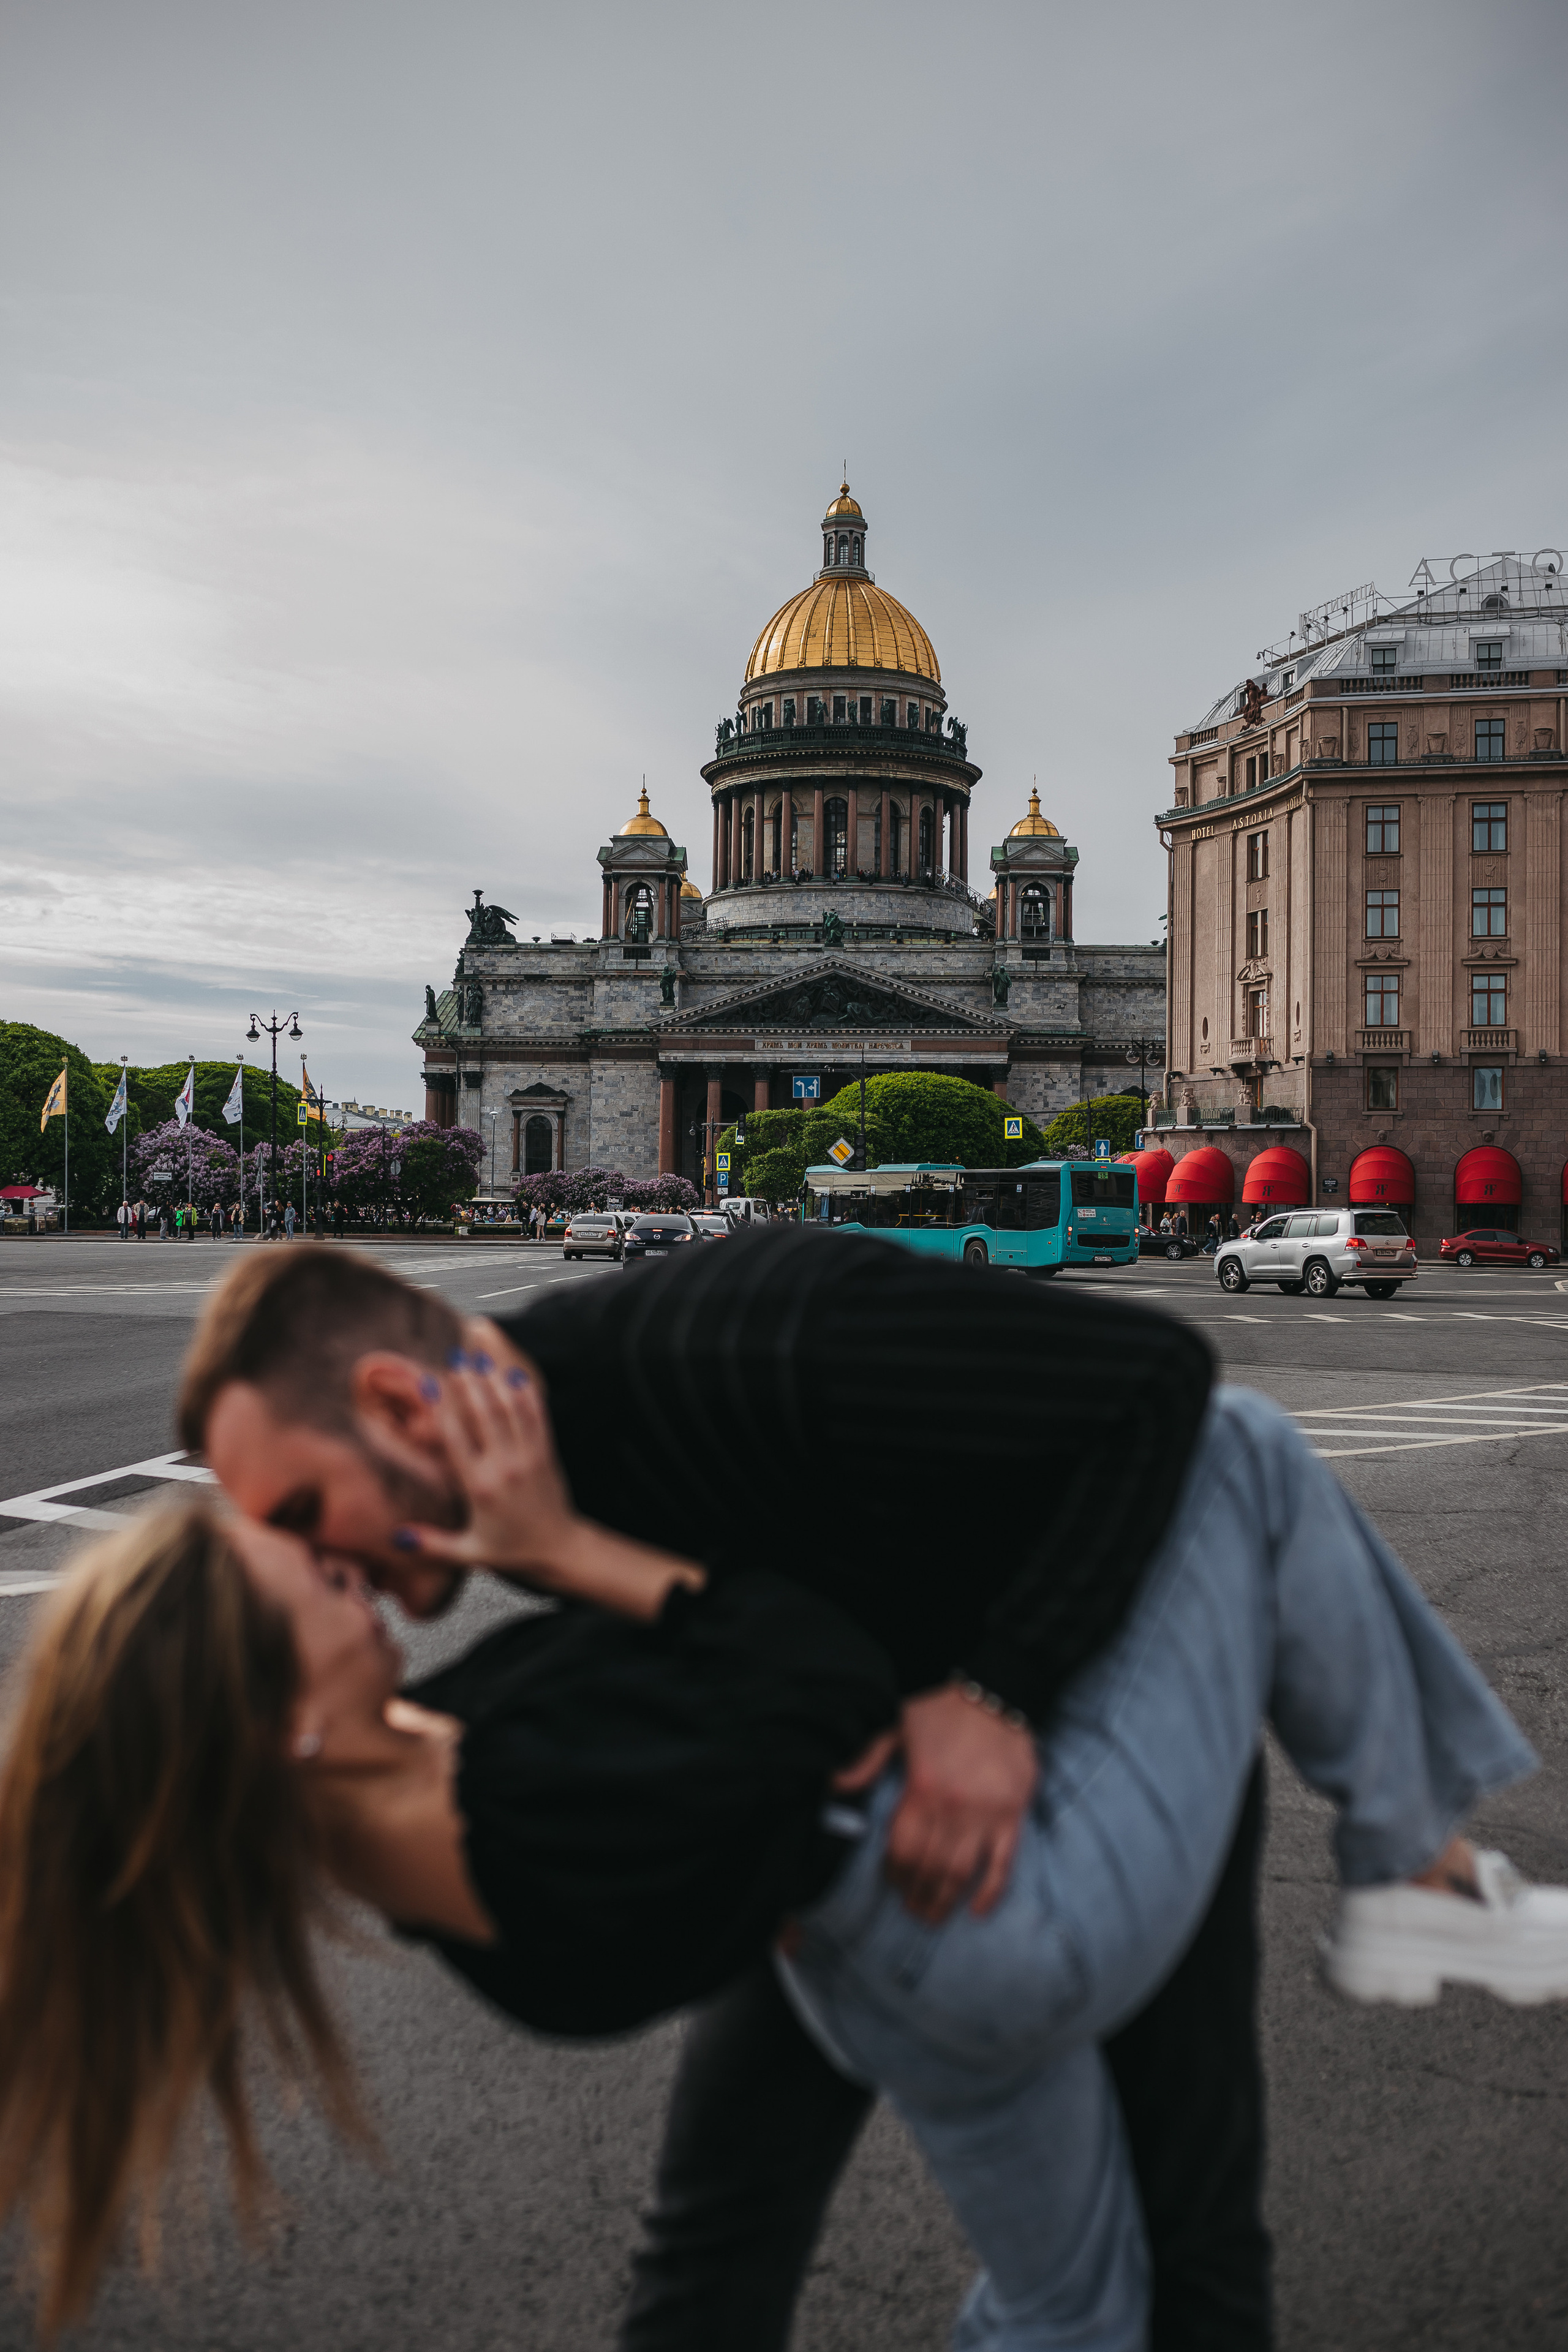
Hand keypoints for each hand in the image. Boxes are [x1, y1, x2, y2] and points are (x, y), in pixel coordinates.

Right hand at [392, 1321, 703, 1619]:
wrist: (559, 1550)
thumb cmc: (510, 1551)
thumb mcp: (468, 1552)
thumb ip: (431, 1544)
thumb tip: (395, 1539)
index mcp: (480, 1488)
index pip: (456, 1439)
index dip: (441, 1409)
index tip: (429, 1383)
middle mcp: (504, 1467)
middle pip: (484, 1415)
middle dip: (470, 1383)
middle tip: (455, 1357)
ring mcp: (528, 1457)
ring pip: (511, 1410)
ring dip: (495, 1381)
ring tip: (480, 1358)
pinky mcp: (546, 1454)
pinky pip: (536, 1417)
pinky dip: (526, 1394)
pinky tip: (515, 1374)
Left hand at [880, 1687, 1035, 1923]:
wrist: (993, 1691)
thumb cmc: (940, 1708)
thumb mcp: (894, 1727)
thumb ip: (866, 1760)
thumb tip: (835, 1784)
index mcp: (920, 1790)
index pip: (902, 1849)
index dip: (894, 1873)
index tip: (892, 1884)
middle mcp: (952, 1808)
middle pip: (930, 1868)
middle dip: (918, 1895)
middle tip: (912, 1911)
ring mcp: (985, 1814)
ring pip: (962, 1873)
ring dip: (945, 1900)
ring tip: (934, 1916)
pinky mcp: (1013, 1814)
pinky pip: (1003, 1863)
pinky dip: (991, 1891)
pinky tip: (977, 1909)